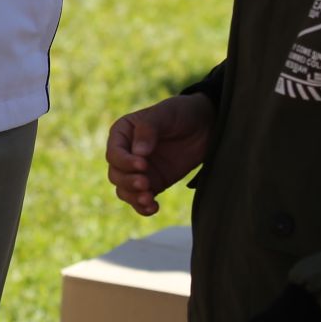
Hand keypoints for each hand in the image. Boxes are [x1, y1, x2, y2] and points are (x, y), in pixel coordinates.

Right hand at [105, 93, 212, 215]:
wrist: (206, 126)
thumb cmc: (181, 113)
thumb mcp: (165, 114)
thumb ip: (148, 130)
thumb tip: (138, 152)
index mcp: (123, 134)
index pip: (114, 153)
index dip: (124, 162)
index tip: (143, 165)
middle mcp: (127, 153)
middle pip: (116, 174)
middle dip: (128, 182)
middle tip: (146, 184)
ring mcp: (139, 171)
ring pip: (124, 190)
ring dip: (134, 197)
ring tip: (149, 200)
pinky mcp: (154, 183)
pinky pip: (141, 199)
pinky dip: (144, 207)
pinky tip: (154, 207)